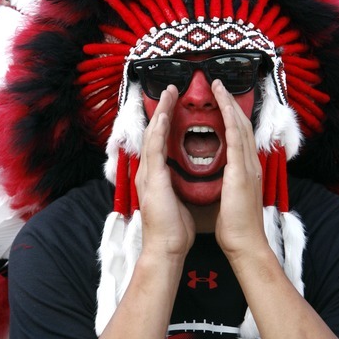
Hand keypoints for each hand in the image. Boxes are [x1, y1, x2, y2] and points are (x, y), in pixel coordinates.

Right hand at [135, 86, 194, 257]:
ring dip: (160, 112)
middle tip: (170, 90)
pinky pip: (155, 148)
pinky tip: (164, 115)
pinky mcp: (152, 179)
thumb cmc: (175, 230)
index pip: (161, 142)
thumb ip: (180, 185)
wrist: (166, 249)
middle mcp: (149, 171)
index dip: (167, 122)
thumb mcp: (179, 200)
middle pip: (154, 133)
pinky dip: (159, 130)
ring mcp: (148, 174)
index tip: (174, 105)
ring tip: (168, 94)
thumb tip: (190, 177)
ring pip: (153, 135)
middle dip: (162, 110)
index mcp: (157, 176)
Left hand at [212, 79, 266, 259]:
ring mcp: (248, 166)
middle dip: (231, 103)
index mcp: (245, 170)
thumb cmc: (236, 227)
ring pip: (240, 126)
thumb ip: (228, 183)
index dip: (231, 116)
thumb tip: (220, 177)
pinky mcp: (242, 171)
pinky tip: (224, 105)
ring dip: (229, 104)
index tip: (221, 101)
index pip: (238, 136)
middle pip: (241, 125)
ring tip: (219, 87)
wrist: (245, 244)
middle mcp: (250, 164)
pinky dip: (230, 119)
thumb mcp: (231, 199)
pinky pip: (236, 139)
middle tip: (219, 85)